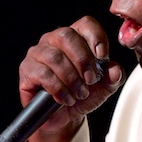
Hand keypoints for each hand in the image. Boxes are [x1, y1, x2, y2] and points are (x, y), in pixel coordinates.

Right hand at [19, 16, 125, 141]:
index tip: (102, 56)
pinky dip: (59, 89)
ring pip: (55, 57)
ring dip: (72, 78)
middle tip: (91, 80)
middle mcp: (54, 40)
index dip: (95, 36)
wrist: (63, 117)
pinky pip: (43, 74)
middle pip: (67, 36)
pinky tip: (66, 99)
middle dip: (83, 60)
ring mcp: (38, 53)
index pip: (85, 24)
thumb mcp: (104, 87)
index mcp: (76, 37)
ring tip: (80, 93)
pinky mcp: (27, 69)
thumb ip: (113, 77)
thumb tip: (115, 69)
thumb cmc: (82, 95)